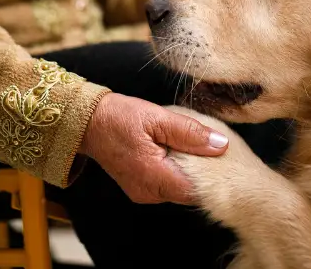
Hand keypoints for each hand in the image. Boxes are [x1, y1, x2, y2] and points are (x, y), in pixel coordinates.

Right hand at [79, 93, 228, 204]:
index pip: (196, 191)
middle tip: (210, 146)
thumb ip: (190, 133)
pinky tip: (176, 150)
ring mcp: (143, 193)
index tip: (222, 157)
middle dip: (203, 172)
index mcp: (154, 177)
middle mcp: (149, 192)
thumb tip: (221, 145)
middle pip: (189, 191)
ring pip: (178, 188)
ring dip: (188, 170)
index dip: (214, 175)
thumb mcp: (158, 118)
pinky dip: (176, 169)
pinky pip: (167, 184)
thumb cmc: (120, 117)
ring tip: (192, 145)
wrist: (88, 122)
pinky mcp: (140, 187)